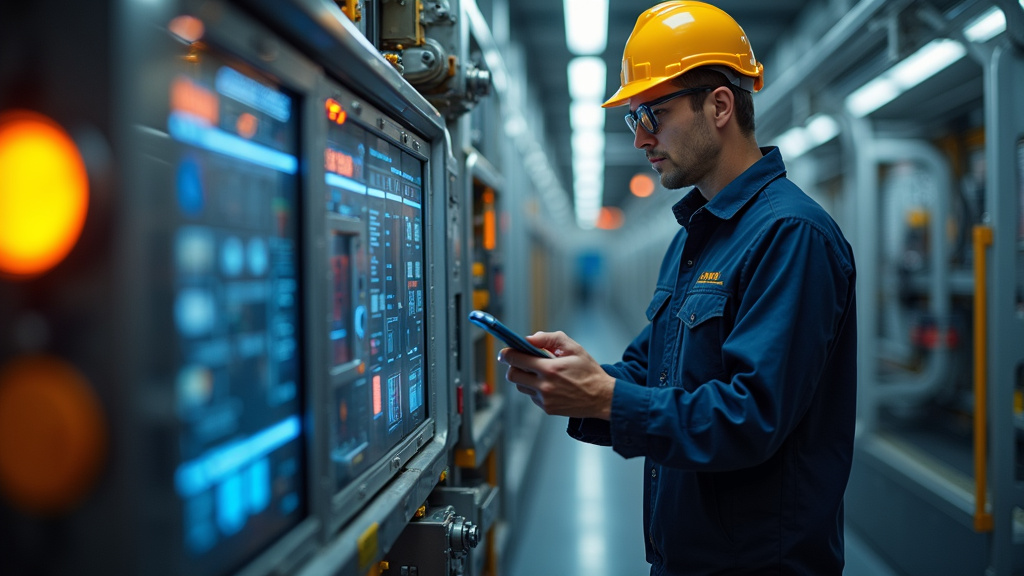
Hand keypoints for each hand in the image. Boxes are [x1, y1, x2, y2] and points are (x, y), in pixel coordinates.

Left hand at [497, 331, 614, 419]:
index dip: (507, 353)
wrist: (602, 397)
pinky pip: (532, 396)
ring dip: (525, 377)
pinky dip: (535, 388)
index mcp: (550, 368)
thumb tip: (529, 338)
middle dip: (513, 366)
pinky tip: (549, 384)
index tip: (505, 352)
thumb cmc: (589, 372)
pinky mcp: (547, 408)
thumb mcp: (573, 348)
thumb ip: (550, 339)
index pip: (516, 359)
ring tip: (539, 372)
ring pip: (521, 386)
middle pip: (512, 375)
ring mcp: (545, 399)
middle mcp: (544, 386)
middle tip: (520, 361)